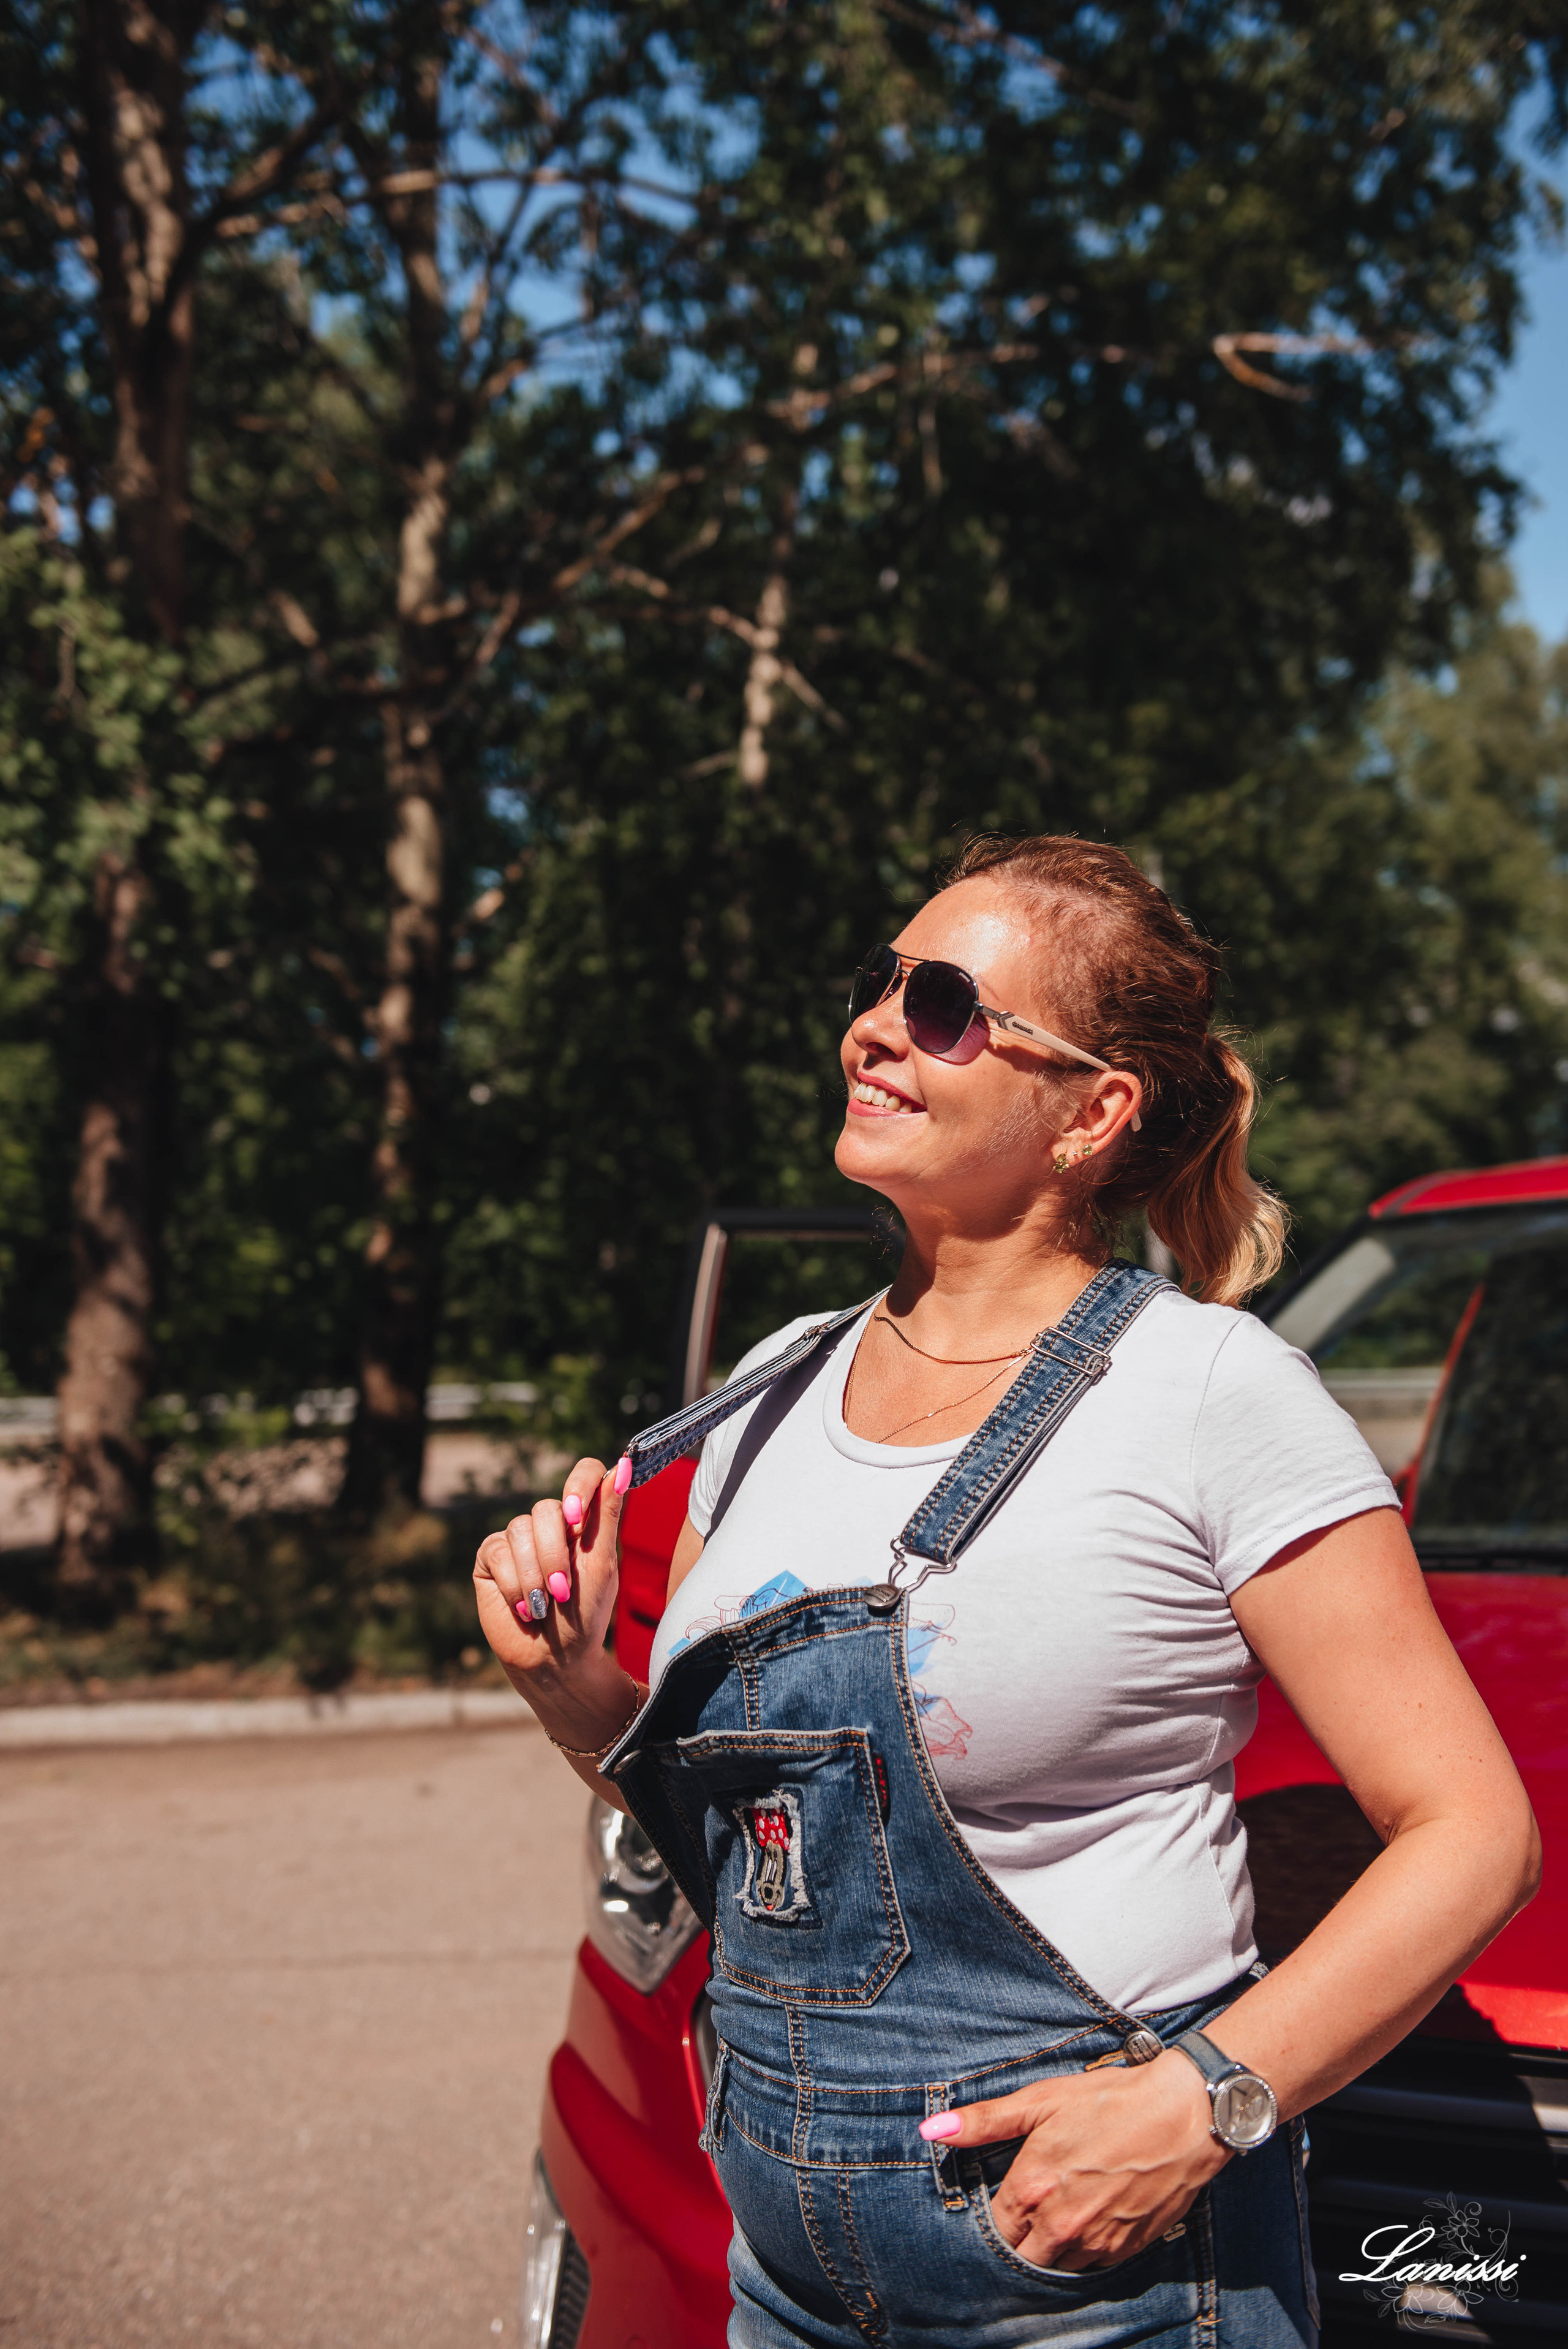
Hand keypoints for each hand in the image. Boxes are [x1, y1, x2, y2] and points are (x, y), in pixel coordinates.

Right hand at [472, 1454, 631, 1730]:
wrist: (555, 1657)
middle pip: (547, 1507)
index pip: (584, 1473)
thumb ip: (608, 1514)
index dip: (579, 1483)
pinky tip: (523, 1607)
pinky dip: (514, 1584)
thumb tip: (624, 1464)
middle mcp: (549, 1524)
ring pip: (520, 1529)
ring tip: (543, 1605)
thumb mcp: (602, 1564)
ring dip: (535, 1576)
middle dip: (555, 1554)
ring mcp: (517, 1539)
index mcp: (582, 1520)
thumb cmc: (586, 1614)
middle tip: (562, 1590)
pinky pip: (497, 1552)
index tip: (577, 1518)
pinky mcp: (491, 1558)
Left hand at [922, 2051, 1225, 2271]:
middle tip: (1031, 2209)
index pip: (995, 2229)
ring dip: (1052, 2247)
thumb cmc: (1110, 2101)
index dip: (997, 2216)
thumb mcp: (1042, 2100)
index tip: (1005, 2200)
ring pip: (1057, 2265)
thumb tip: (932, 2130)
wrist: (1184, 2115)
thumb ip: (985, 2120)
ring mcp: (1096, 2242)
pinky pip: (1093, 2265)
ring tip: (1062, 2212)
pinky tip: (1092, 2217)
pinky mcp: (1127, 2249)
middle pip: (1022, 2256)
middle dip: (1021, 2238)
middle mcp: (1060, 2225)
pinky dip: (1086, 2249)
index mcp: (1032, 2189)